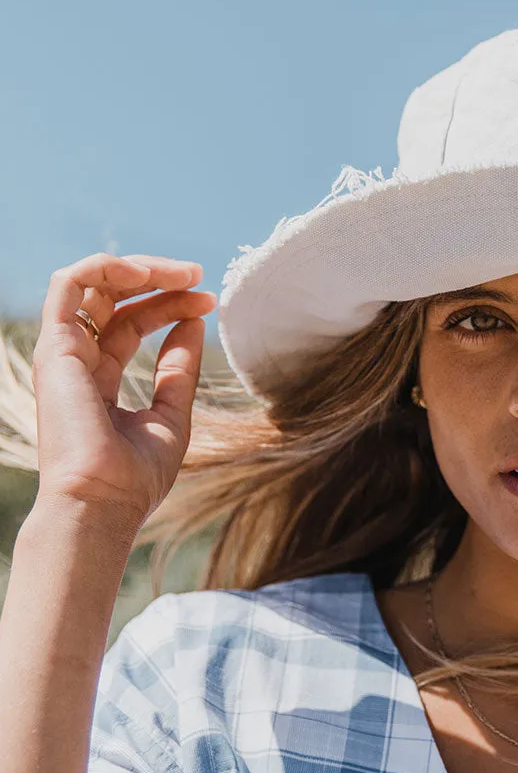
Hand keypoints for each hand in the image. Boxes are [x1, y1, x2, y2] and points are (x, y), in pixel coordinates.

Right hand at [31, 252, 216, 529]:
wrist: (102, 504)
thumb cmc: (134, 478)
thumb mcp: (170, 415)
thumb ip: (178, 369)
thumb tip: (194, 322)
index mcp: (98, 380)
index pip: (130, 324)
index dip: (169, 307)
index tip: (208, 303)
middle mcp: (75, 362)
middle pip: (113, 300)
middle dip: (157, 281)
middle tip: (198, 277)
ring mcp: (62, 353)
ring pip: (90, 284)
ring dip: (136, 269)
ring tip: (179, 273)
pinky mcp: (55, 346)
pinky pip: (67, 283)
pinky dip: (105, 267)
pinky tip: (144, 273)